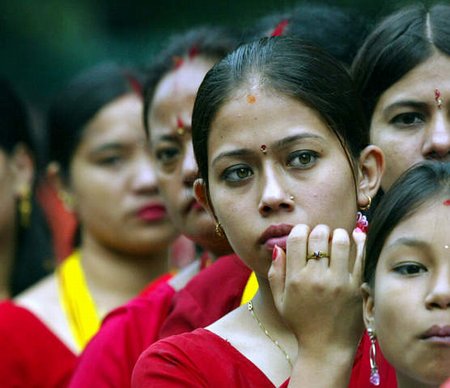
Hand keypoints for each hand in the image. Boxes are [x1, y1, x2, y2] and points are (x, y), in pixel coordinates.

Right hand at [268, 224, 365, 358]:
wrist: (326, 348)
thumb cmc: (301, 323)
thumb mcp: (280, 301)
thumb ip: (275, 273)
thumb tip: (278, 248)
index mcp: (295, 279)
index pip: (297, 239)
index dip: (300, 230)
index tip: (303, 233)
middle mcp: (316, 278)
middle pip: (319, 236)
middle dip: (319, 230)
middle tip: (321, 235)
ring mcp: (338, 282)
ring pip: (341, 241)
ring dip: (337, 234)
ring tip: (336, 239)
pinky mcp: (356, 287)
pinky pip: (361, 256)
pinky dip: (359, 240)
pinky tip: (355, 236)